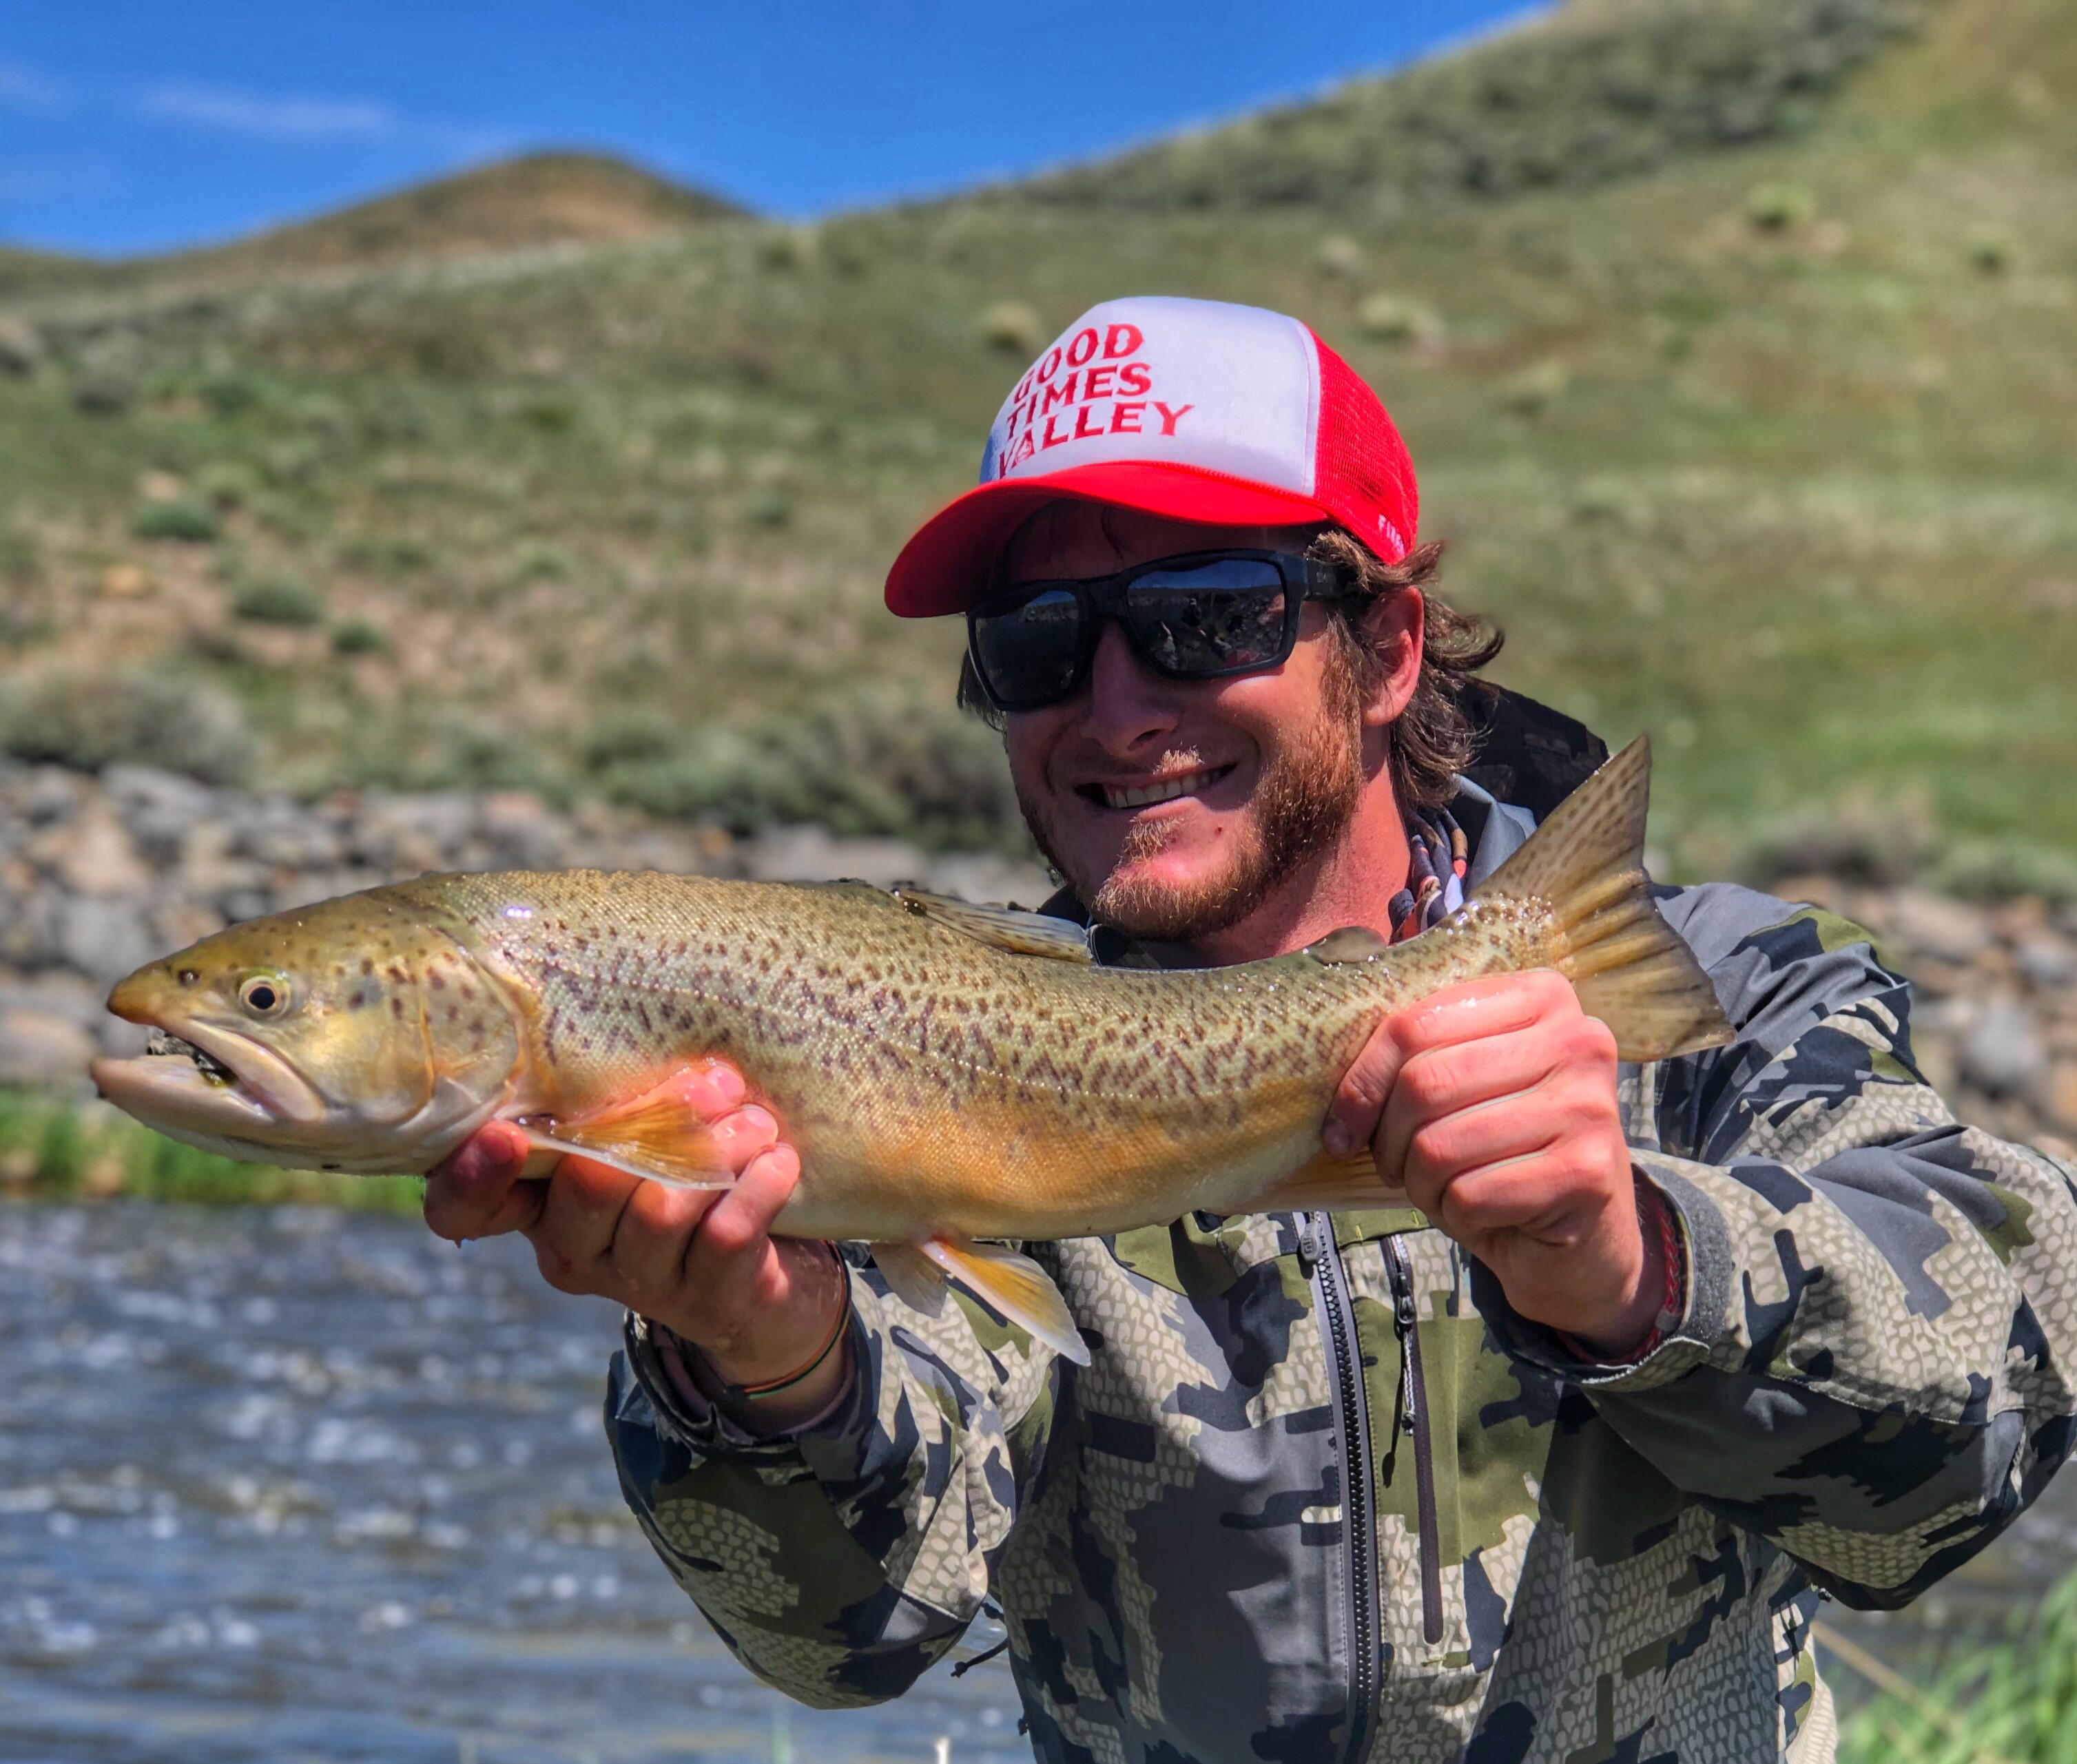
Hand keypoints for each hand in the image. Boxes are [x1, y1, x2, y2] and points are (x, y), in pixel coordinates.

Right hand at [422, 1061, 850, 1422]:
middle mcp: (576, 1249)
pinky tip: (778, 1161)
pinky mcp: (705, 1301)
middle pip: (584, 1188)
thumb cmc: (700, 1182)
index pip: (466, 1208)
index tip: (504, 1134)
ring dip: (717, 1151)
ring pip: (659, 1209)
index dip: (468, 1177)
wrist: (773, 1287)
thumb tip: (639, 1025)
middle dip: (657, 1121)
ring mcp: (638, 1283)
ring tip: (757, 1123)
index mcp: (543, 1204)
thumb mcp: (651, 1136)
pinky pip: (724, 1235)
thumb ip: (625, 1102)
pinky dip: (757, 1186)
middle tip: (713, 1087)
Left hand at [1324, 970, 1662, 1354]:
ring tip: (1445, 1189)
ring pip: (1441, 1145)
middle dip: (1388, 1141)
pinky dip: (1456, 1215)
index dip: (1362, 1084)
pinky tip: (1484, 1213)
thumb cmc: (1506, 1149)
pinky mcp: (1588, 1172)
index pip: (1414, 1025)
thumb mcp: (1464, 1083)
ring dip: (1421, 1184)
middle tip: (1395, 1167)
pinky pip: (1472, 1195)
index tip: (1342, 1128)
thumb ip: (1418, 1051)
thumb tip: (1323, 1063)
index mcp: (1541, 996)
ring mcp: (1590, 1106)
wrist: (1583, 1238)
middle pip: (1425, 1083)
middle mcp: (1577, 1041)